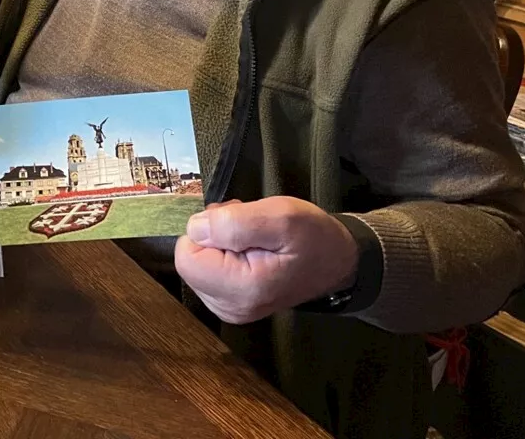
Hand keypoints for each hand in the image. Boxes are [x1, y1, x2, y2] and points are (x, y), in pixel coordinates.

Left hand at [173, 196, 358, 324]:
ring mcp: (228, 308)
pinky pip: (208, 269)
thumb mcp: (281, 216)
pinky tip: (250, 250)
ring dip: (219, 242)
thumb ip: (234, 223)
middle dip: (214, 235)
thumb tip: (195, 228)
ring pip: (197, 262)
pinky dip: (223, 252)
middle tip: (250, 230)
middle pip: (190, 258)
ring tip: (254, 239)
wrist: (337, 261)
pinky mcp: (229, 302)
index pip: (186, 255)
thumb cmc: (313, 238)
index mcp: (239, 290)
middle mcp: (228, 307)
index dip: (208, 230)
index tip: (239, 224)